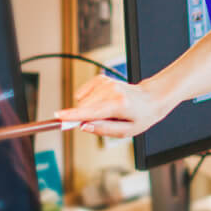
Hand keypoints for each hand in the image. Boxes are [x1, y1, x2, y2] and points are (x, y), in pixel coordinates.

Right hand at [56, 74, 175, 137]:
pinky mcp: (102, 79)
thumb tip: (84, 126)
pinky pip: (83, 93)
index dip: (74, 115)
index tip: (59, 116)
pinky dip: (89, 100)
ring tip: (109, 110)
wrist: (150, 99)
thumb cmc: (140, 116)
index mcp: (119, 105)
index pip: (92, 111)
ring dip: (90, 109)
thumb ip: (104, 130)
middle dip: (87, 117)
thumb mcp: (127, 131)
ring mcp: (106, 83)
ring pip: (82, 101)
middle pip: (84, 107)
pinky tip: (102, 102)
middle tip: (106, 120)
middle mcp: (112, 91)